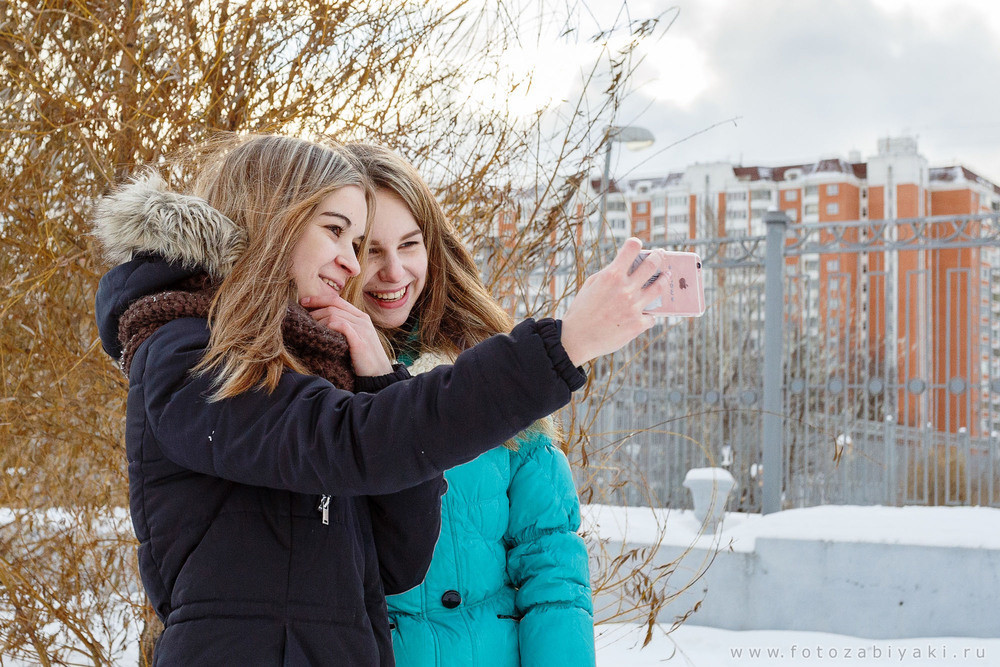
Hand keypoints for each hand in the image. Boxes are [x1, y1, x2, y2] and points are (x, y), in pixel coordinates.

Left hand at [301, 294, 393, 376]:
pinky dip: (329, 326)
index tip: (304, 301)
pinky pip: (341, 326)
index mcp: (362, 317)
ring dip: (319, 320)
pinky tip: (321, 333)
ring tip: (310, 327)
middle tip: (303, 316)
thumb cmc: (364, 359)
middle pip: (334, 306)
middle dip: (315, 309)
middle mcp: (363, 320)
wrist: (379, 375)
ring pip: (334, 315)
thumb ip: (345, 327)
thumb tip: (322, 321)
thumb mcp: (356, 338)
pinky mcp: (360, 341)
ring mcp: (362, 329)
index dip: (319, 299)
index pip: (338, 300)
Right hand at [560, 238, 669, 365]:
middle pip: (652, 265)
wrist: (577, 339)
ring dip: (664, 280)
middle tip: (661, 255)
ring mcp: (634, 307)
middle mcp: (625, 289)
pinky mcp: (638, 324)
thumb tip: (624, 267)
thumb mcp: (591, 285)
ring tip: (666, 277)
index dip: (635, 244)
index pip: (631, 248)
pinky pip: (651, 316)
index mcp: (611, 276)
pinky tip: (645, 314)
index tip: (638, 245)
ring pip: (659, 288)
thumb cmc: (581, 311)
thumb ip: (608, 274)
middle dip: (658, 257)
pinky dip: (648, 314)